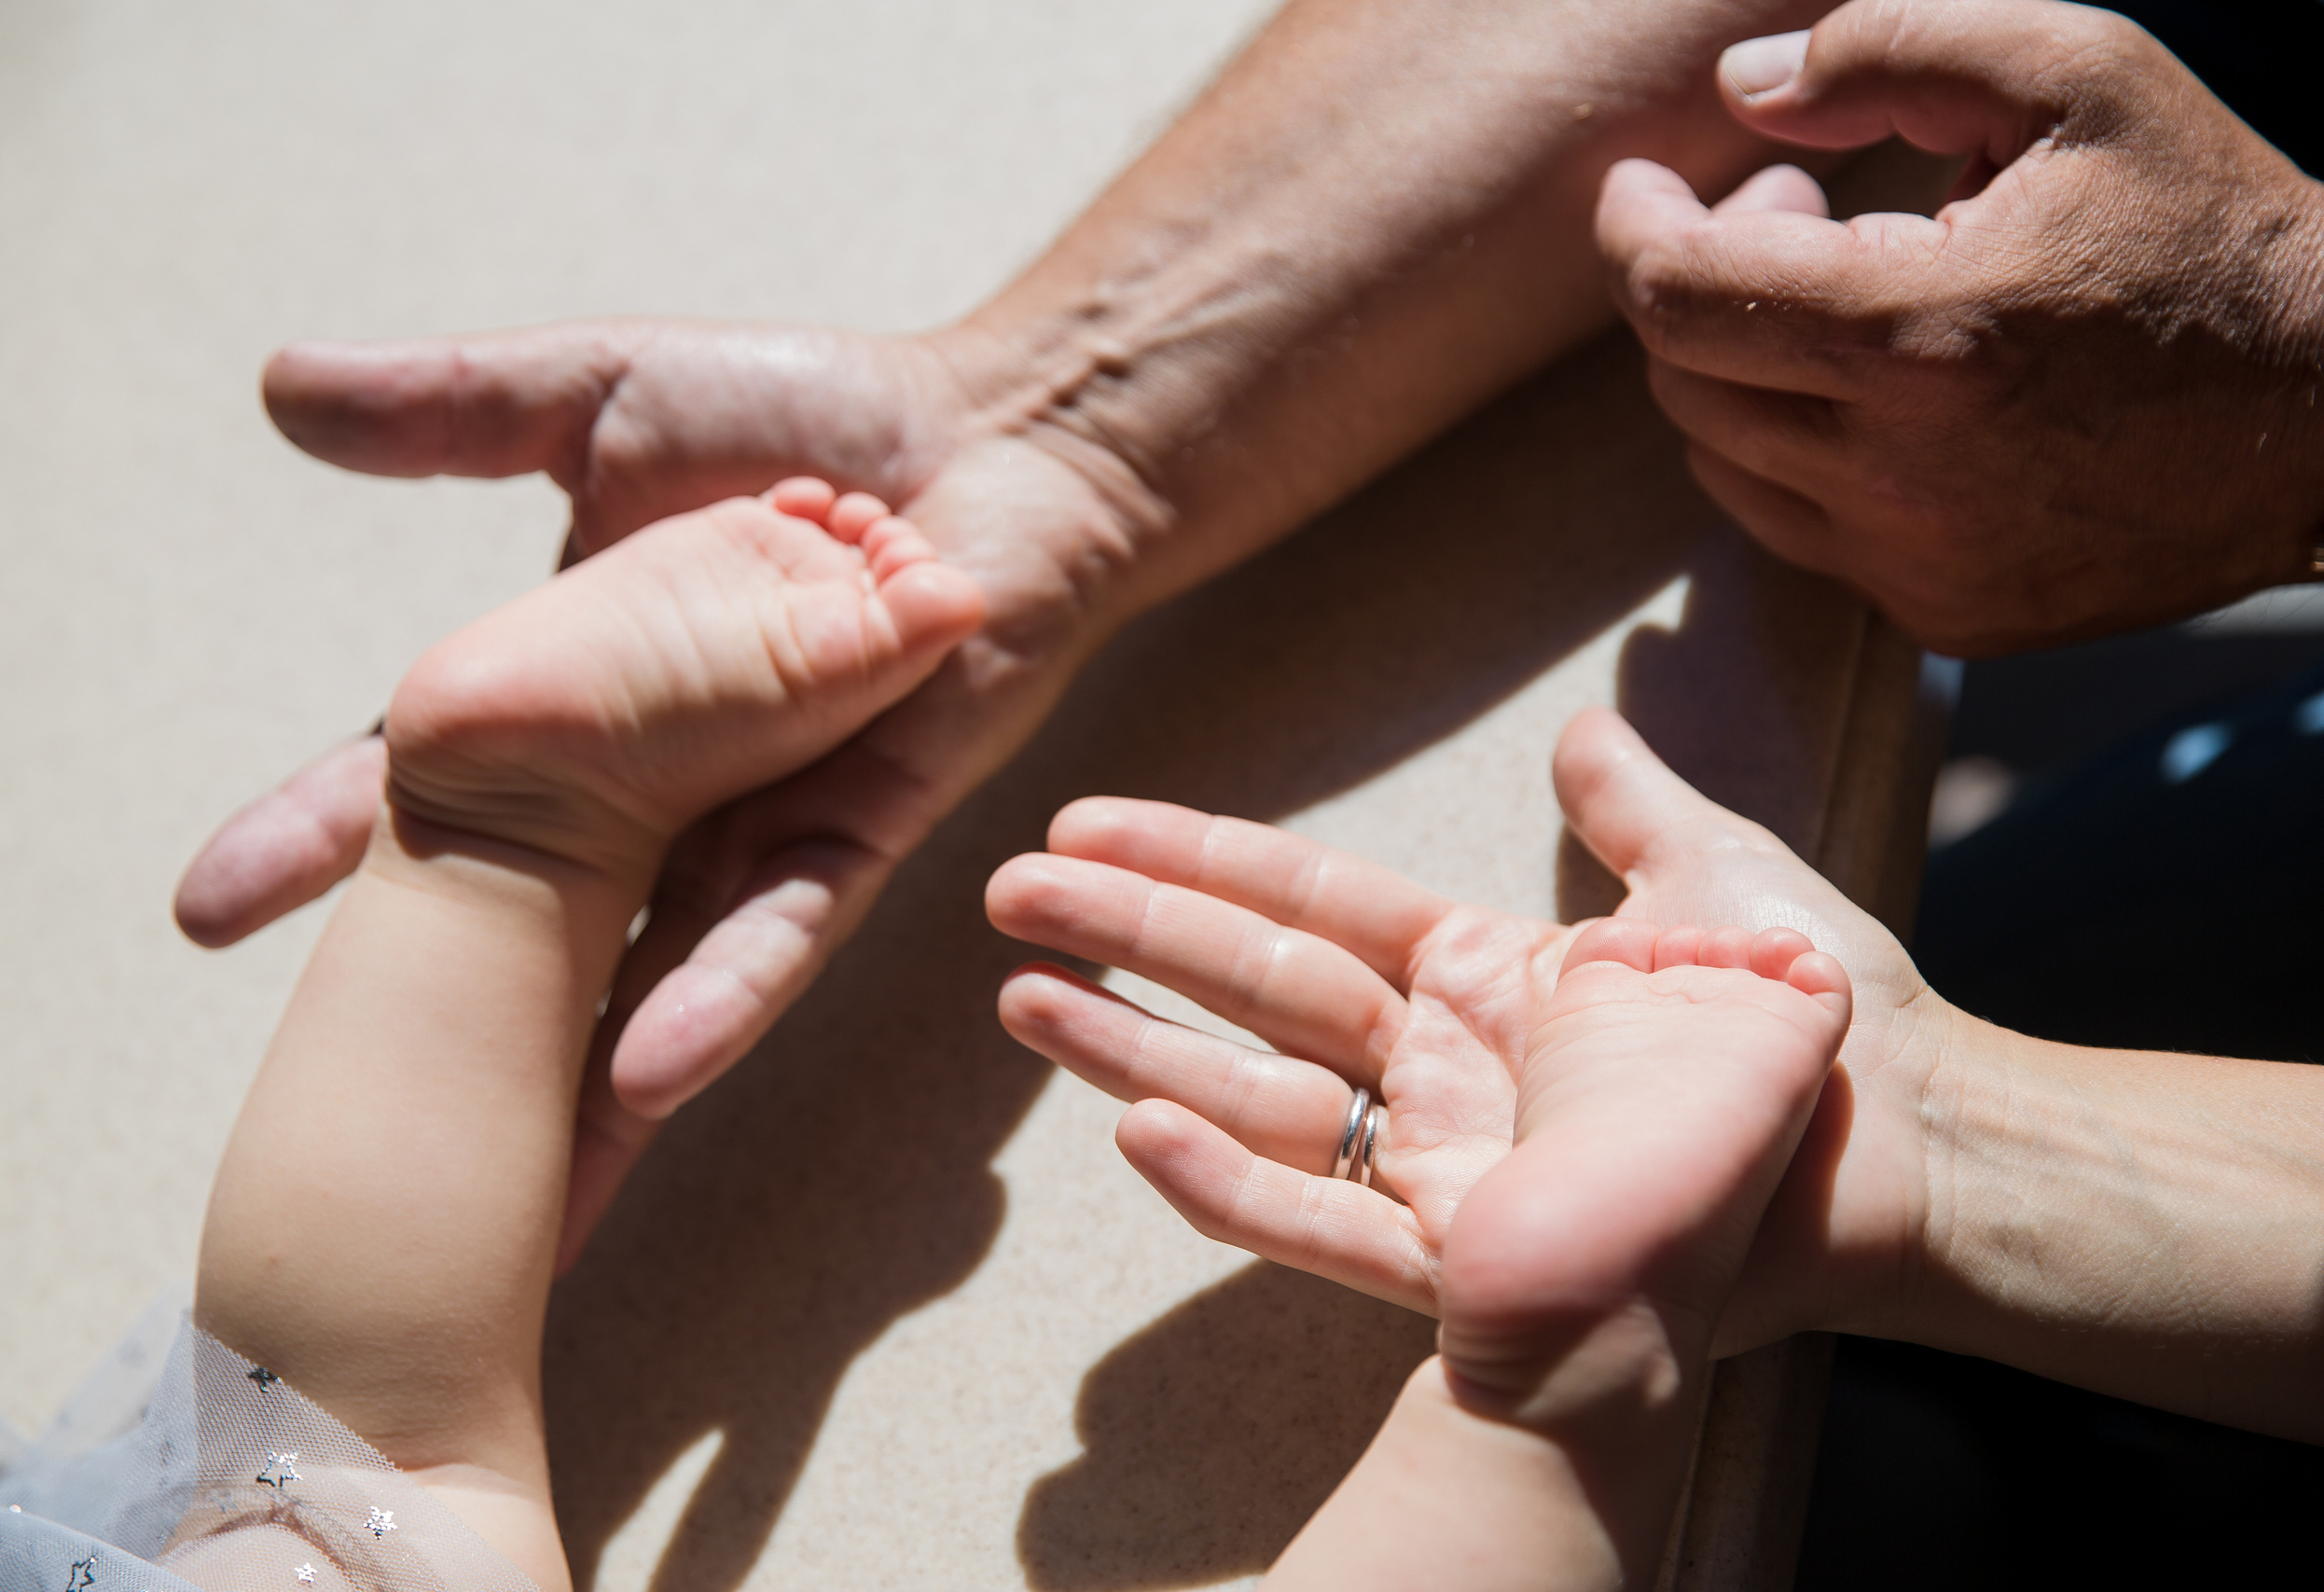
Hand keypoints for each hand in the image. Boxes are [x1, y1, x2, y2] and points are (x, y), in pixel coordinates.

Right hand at [176, 319, 1157, 1263]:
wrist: (1003, 436)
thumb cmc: (817, 412)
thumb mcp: (606, 400)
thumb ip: (456, 409)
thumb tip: (279, 394)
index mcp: (576, 693)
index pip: (420, 778)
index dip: (313, 838)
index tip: (207, 915)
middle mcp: (649, 782)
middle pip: (515, 917)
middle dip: (423, 1019)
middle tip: (327, 1129)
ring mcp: (749, 820)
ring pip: (643, 972)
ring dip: (569, 1083)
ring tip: (494, 1192)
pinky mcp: (857, 830)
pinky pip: (782, 930)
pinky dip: (721, 993)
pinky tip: (648, 1075)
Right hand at [987, 707, 1949, 1353]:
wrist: (1922, 1152)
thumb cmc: (1826, 1018)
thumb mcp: (1720, 880)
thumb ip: (1634, 809)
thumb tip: (1587, 718)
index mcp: (1484, 973)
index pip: (1308, 901)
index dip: (1197, 859)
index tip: (1091, 821)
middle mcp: (1444, 1063)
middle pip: (1254, 983)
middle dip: (1129, 933)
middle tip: (1005, 893)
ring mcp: (1447, 1160)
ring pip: (1257, 1098)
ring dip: (1135, 1047)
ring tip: (1023, 1001)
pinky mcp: (1473, 1251)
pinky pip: (1325, 1223)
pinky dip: (1230, 1185)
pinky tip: (1138, 1128)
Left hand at [1596, 0, 2323, 653]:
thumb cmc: (2209, 223)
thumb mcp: (2076, 74)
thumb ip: (1889, 50)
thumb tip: (1739, 91)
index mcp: (1916, 335)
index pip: (1675, 296)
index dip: (1634, 228)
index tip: (1646, 187)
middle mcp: (1897, 473)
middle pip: (1683, 380)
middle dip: (1698, 282)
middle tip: (1787, 213)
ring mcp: (1914, 561)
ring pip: (1723, 463)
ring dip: (1742, 372)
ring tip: (1838, 294)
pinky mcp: (1938, 614)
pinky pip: (1797, 530)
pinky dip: (1800, 454)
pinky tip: (1879, 391)